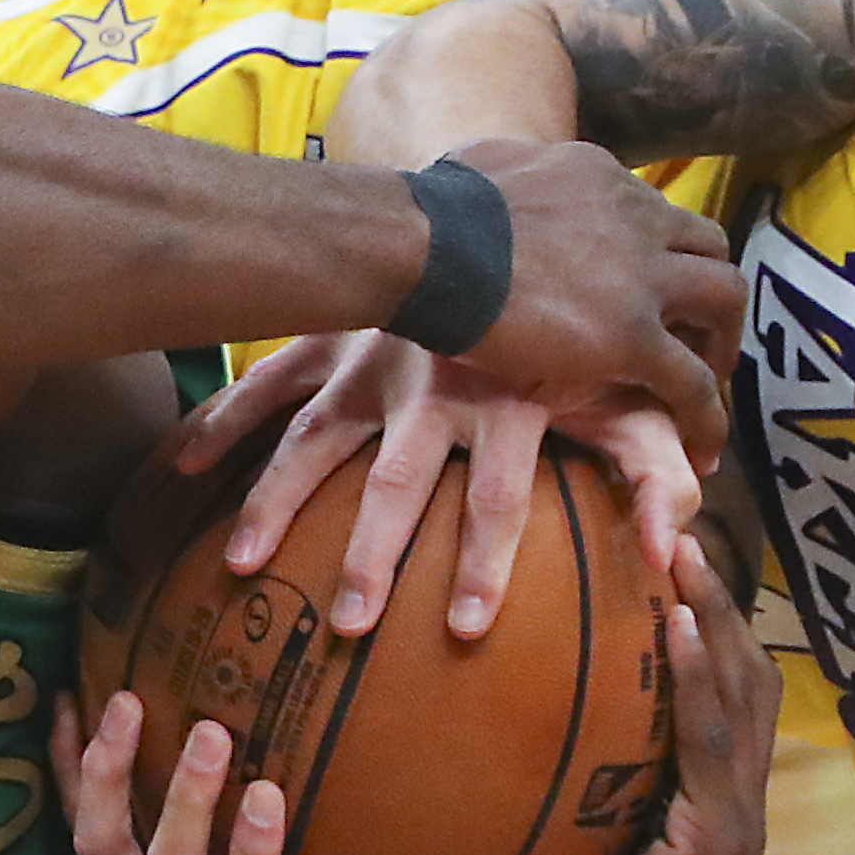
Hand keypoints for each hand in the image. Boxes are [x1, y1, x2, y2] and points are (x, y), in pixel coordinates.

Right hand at [179, 329, 701, 638]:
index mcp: (508, 400)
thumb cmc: (583, 337)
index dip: (484, 564)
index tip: (463, 630)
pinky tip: (181, 465)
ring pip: (315, 435)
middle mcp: (433, 385)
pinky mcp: (336, 339)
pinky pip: (269, 380)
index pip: (497, 495)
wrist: (519, 223)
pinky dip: (224, 419)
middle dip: (369, 555)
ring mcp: (374, 361)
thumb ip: (658, 473)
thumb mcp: (632, 397)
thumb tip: (673, 552)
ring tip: (240, 567)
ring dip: (276, 500)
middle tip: (346, 626)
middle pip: (395, 482)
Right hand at [436, 137, 740, 469]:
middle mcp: (636, 217)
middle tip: (695, 336)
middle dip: (710, 294)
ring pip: (724, 302)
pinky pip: (693, 382)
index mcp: (601, 179)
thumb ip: (512, 181)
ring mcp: (641, 276)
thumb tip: (495, 188)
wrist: (422, 246)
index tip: (652, 289)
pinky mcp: (632, 336)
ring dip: (722, 344)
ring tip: (705, 388)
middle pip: (710, 247)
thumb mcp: (486, 170)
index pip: (657, 214)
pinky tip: (703, 451)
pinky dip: (707, 417)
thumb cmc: (429, 214)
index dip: (663, 254)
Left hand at [552, 536, 780, 854]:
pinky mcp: (722, 839)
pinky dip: (698, 674)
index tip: (675, 562)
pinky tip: (675, 621)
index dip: (712, 628)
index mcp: (710, 804)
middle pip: (748, 677)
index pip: (726, 697)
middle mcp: (738, 802)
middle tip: (682, 529)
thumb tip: (501, 723)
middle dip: (723, 601)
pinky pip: (710, 739)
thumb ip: (565, 791)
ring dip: (715, 615)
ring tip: (682, 550)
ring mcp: (738, 819)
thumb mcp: (570, 851)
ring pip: (742, 693)